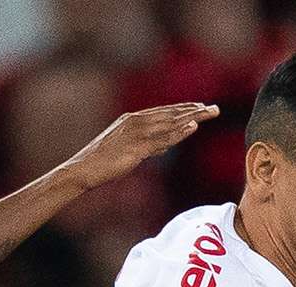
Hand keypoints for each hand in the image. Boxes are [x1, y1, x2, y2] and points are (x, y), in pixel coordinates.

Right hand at [59, 103, 218, 190]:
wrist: (81, 169)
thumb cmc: (100, 162)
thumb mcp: (125, 148)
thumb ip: (146, 144)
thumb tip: (165, 145)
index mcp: (131, 119)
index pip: (163, 112)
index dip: (183, 109)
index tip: (199, 107)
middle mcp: (135, 121)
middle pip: (170, 114)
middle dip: (193, 110)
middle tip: (214, 109)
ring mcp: (136, 133)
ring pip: (170, 123)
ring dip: (192, 118)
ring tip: (210, 114)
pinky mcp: (136, 147)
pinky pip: (162, 138)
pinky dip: (179, 132)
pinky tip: (193, 127)